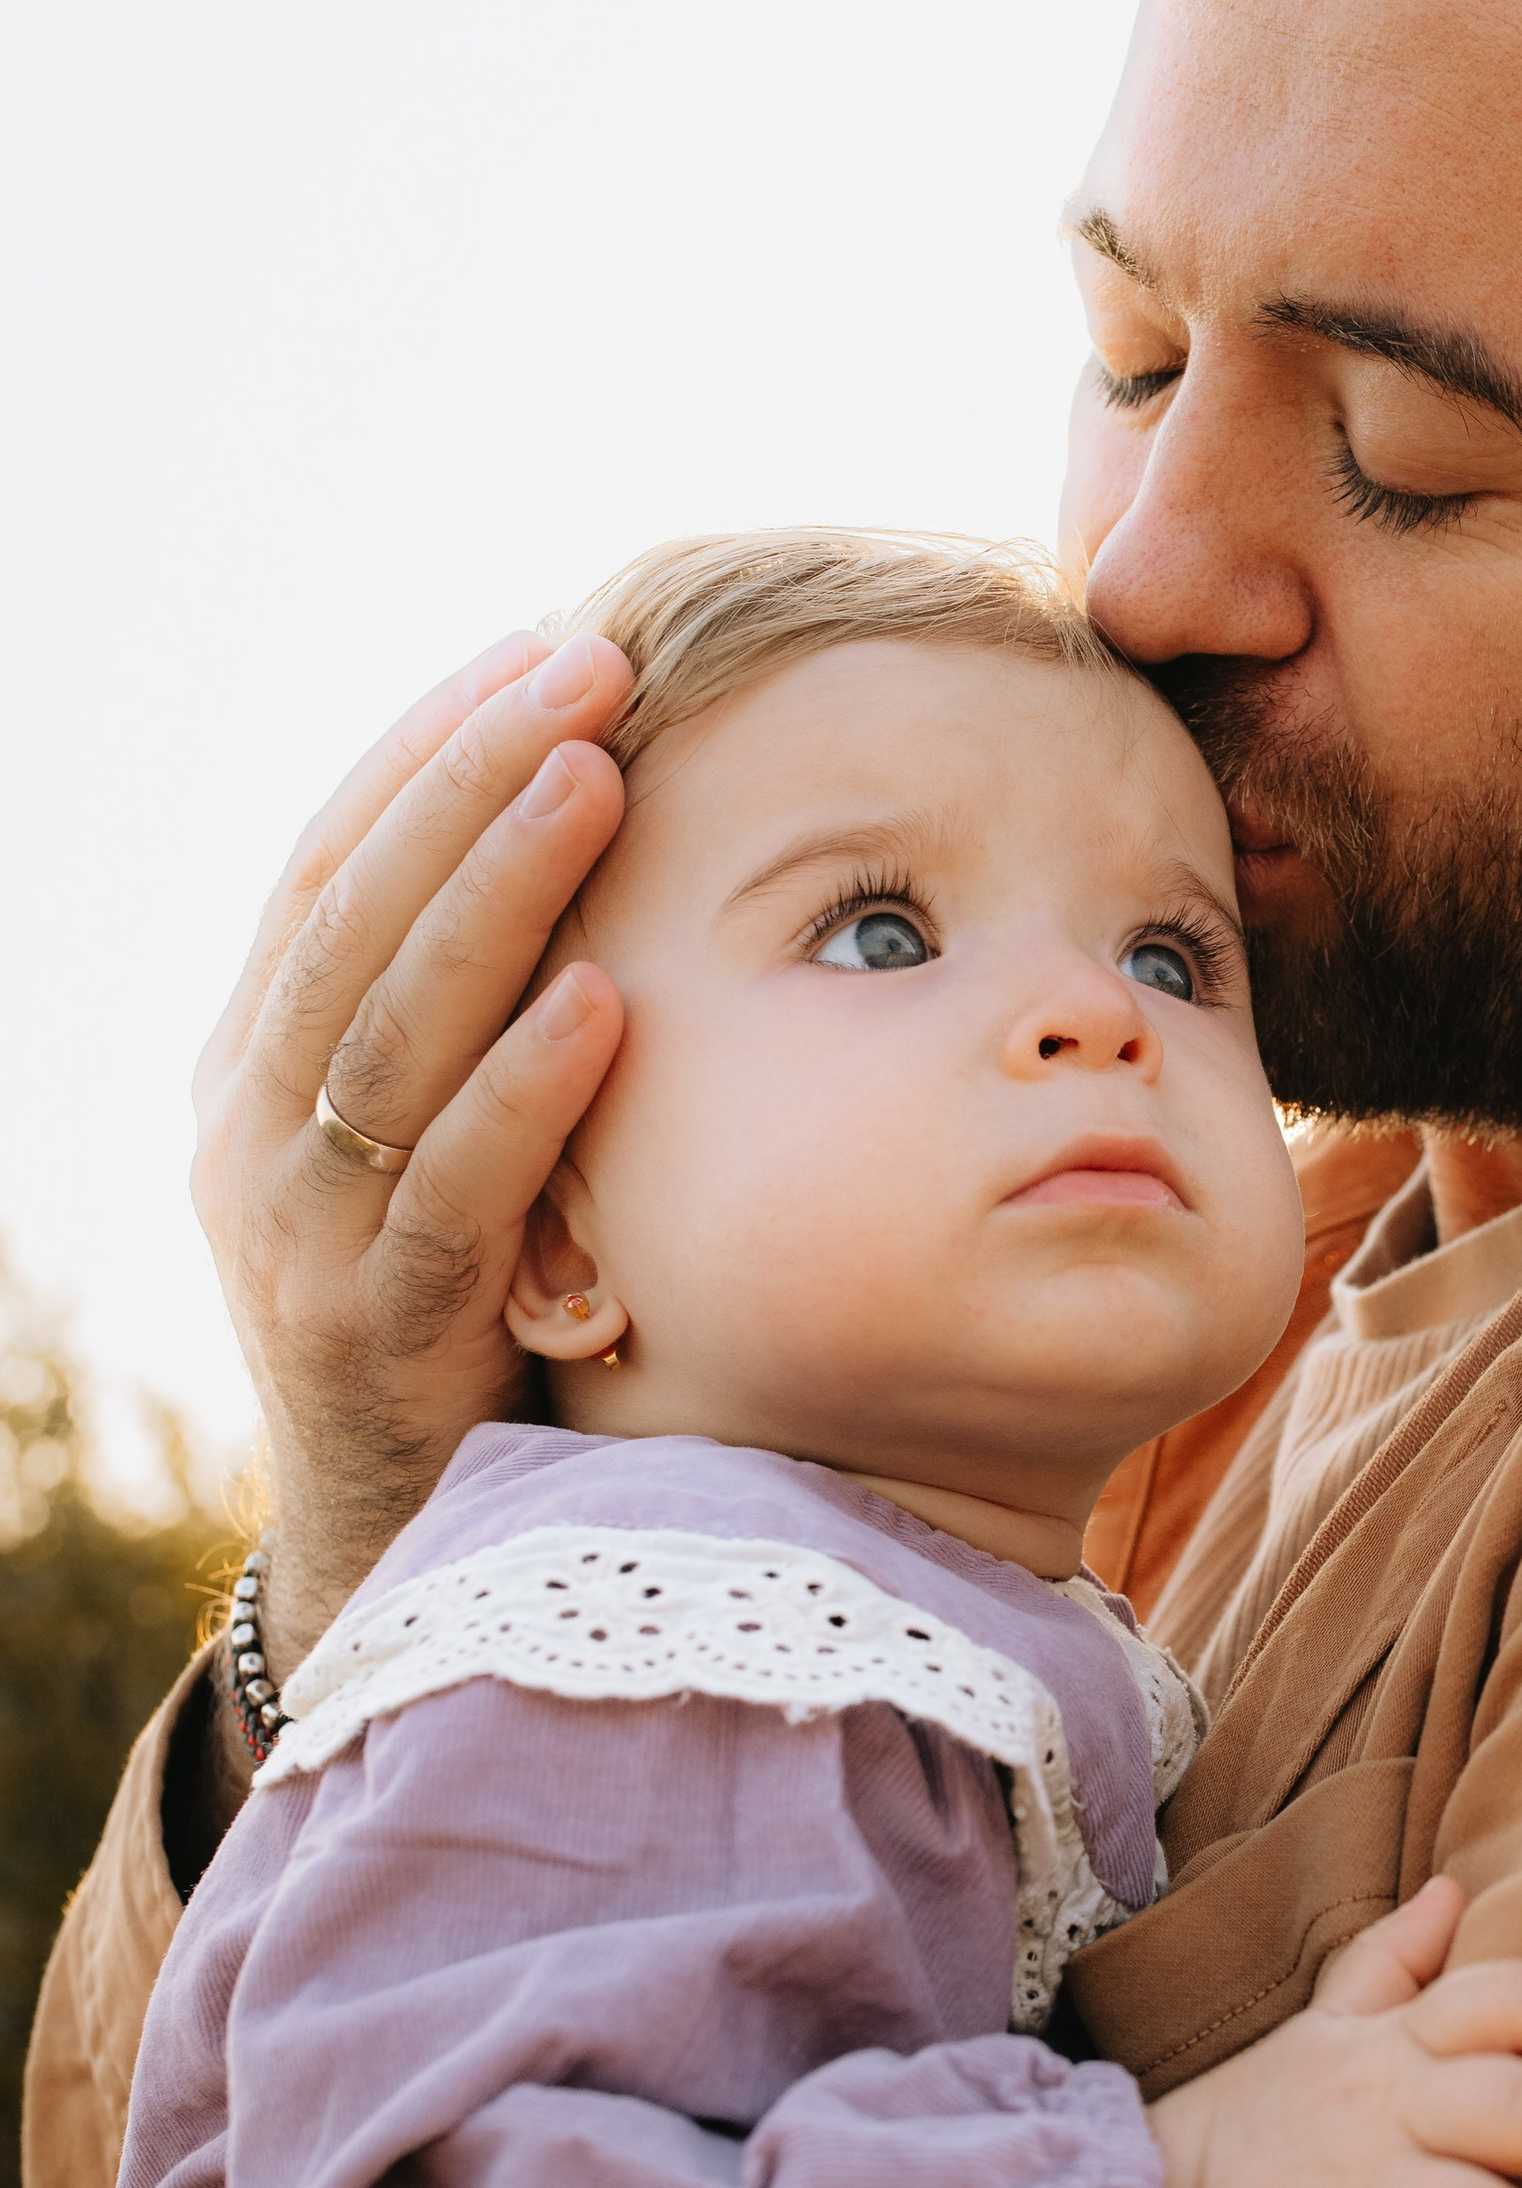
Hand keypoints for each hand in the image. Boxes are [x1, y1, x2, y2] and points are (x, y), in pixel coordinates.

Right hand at [191, 631, 635, 1676]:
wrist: (392, 1541)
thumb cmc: (446, 1310)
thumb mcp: (422, 1145)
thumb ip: (458, 1022)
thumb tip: (576, 841)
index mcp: (252, 1065)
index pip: (326, 869)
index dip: (422, 751)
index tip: (532, 646)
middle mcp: (251, 1132)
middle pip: (353, 919)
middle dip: (466, 780)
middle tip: (587, 667)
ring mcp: (299, 1235)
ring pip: (389, 1031)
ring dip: (495, 894)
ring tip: (593, 774)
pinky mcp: (376, 1331)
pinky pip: (451, 1189)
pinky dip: (525, 1091)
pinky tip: (604, 998)